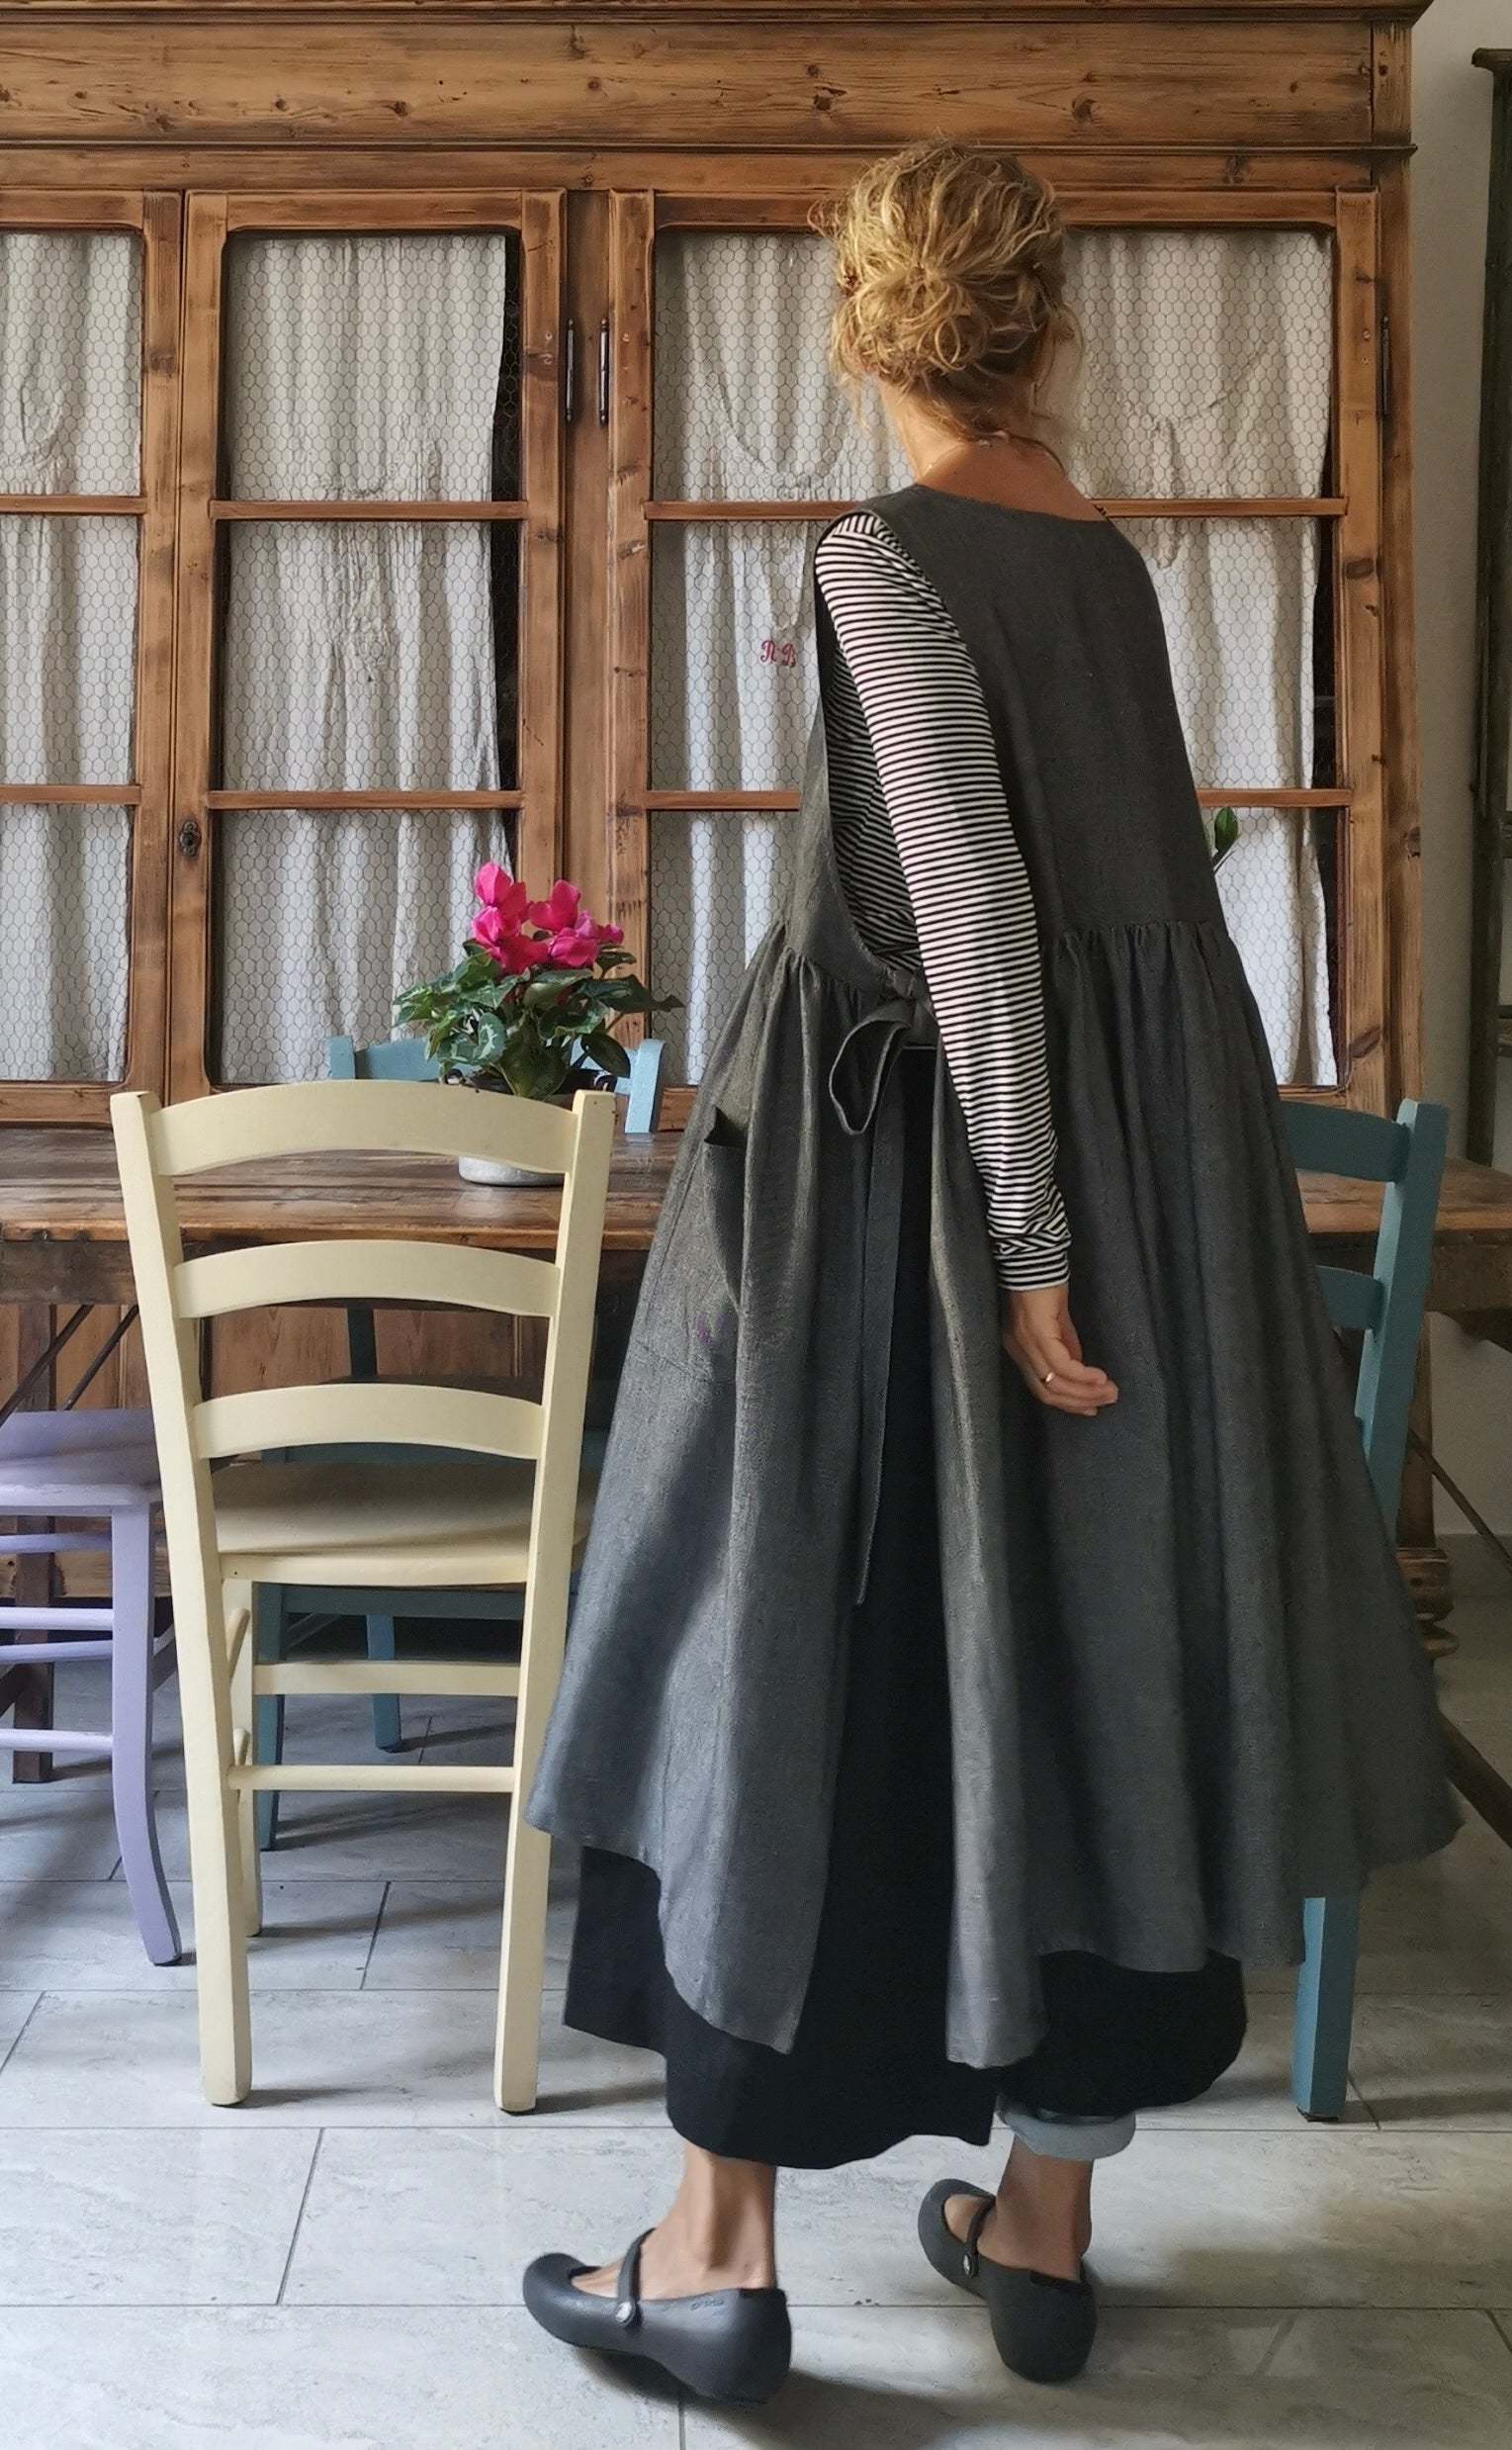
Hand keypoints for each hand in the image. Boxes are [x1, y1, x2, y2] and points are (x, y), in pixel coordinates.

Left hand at [1003, 1284, 1118, 1417]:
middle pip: (1047, 1393)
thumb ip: (1067, 1346)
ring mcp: (1026, 1345)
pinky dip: (1082, 1376)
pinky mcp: (1038, 1334)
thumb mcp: (1058, 1322)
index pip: (1041, 1389)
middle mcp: (1019, 1352)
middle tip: (1107, 1401)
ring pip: (1055, 1383)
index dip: (1068, 1402)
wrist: (1033, 1258)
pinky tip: (1100, 1378)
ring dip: (1085, 1392)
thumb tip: (1080, 1370)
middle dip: (1080, 1402)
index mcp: (1021, 1351)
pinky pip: (1061, 1365)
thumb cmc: (1044, 1285)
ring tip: (1110, 1392)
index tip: (1092, 1408)